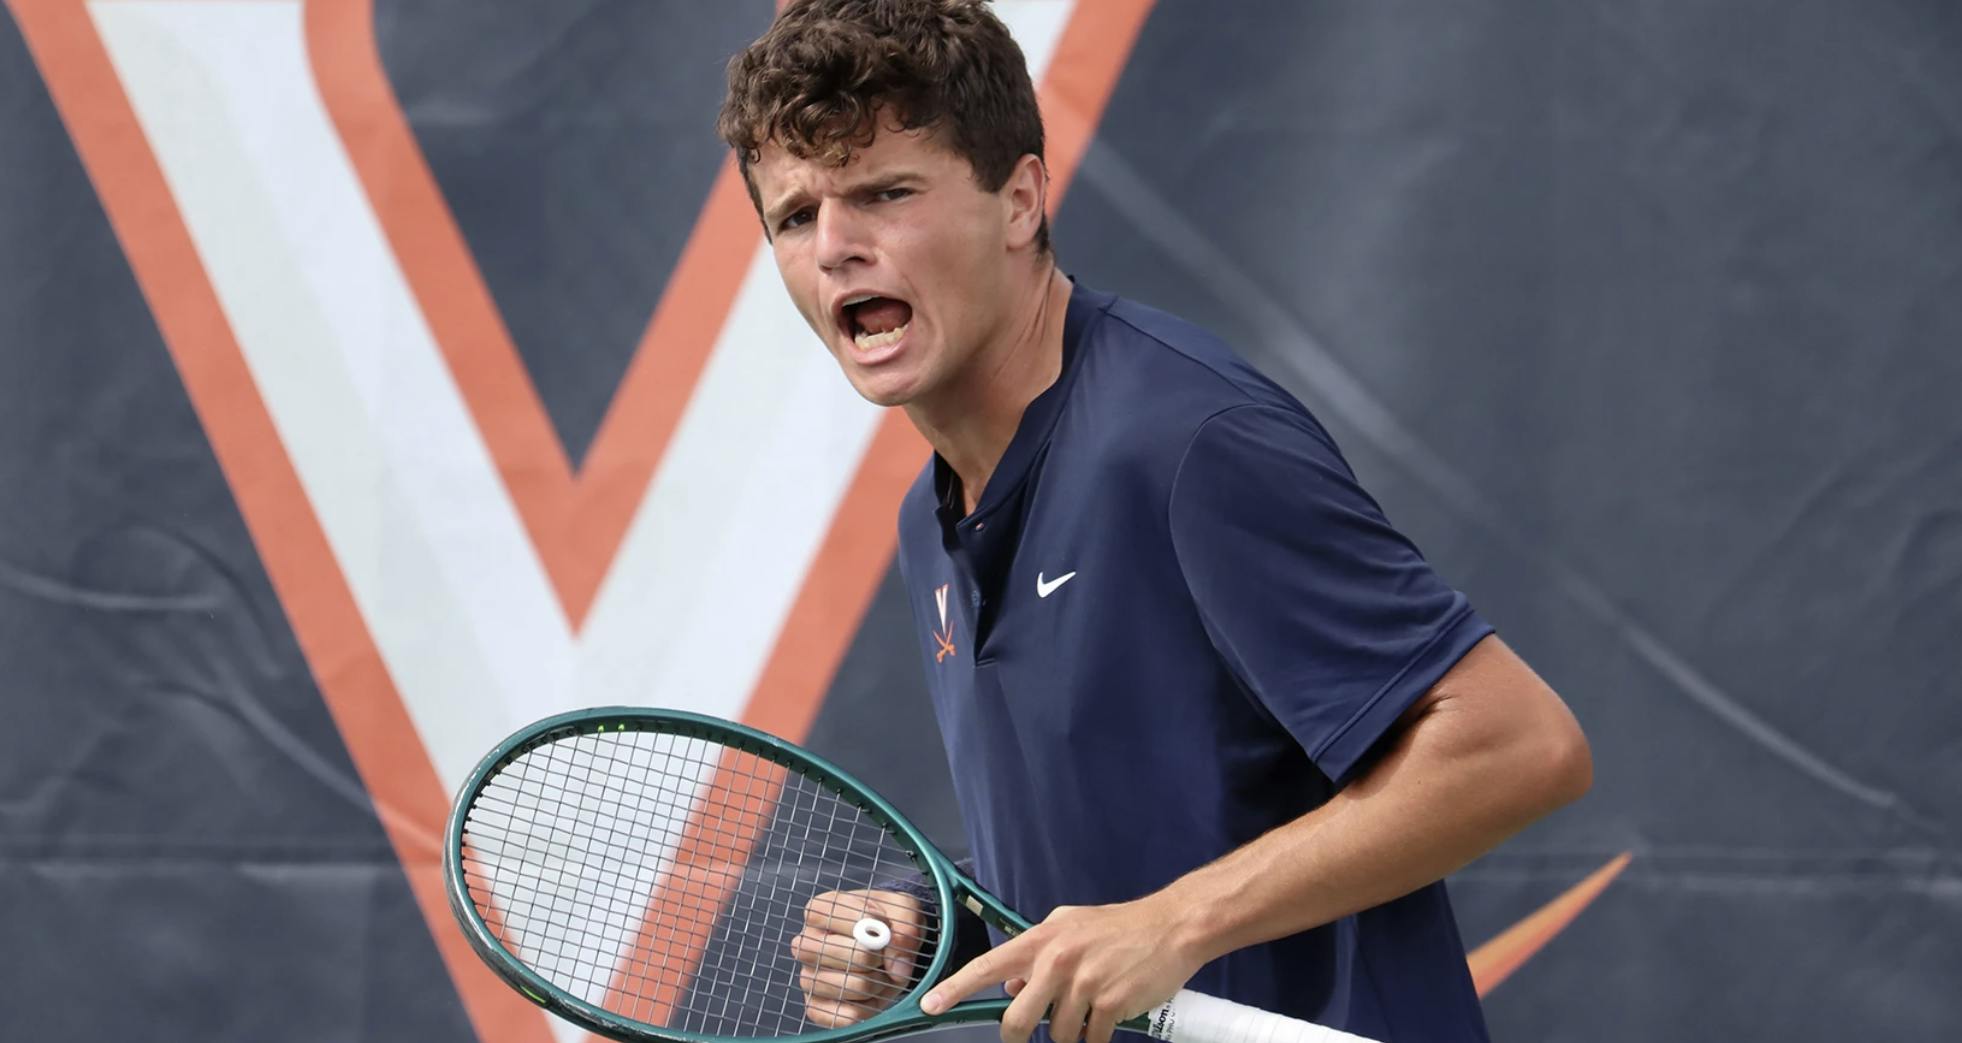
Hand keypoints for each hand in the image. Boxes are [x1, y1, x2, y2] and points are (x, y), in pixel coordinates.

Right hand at [792, 889, 928, 1026]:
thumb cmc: (891, 922)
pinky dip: (869, 1008)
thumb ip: (905, 928)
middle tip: (885, 956)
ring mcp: (808, 977)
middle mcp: (806, 943)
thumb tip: (896, 967)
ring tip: (883, 974)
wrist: (890, 946)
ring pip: (845, 986)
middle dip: (873, 956)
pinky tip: (874, 994)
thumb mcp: (905, 909)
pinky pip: (844, 1015)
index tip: (884, 925)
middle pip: (837, 952)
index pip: (832, 913)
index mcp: (820, 910)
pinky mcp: (816, 1007)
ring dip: (876, 983)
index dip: (867, 922)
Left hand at [920, 896, 1203, 1042]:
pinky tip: (1104, 1025)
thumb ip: (1037, 954)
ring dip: (1069, 1034)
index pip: (989, 967)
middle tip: (1033, 1031)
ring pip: (1057, 1034)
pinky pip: (1090, 1041)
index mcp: (1042, 940)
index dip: (956, 989)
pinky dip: (1095, 1039)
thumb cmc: (1118, 927)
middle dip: (1021, 1034)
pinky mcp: (1109, 1005)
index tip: (930, 1005)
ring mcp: (1083, 985)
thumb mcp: (1069, 927)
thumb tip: (1012, 988)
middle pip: (1017, 1020)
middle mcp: (1057, 961)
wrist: (1171, 927)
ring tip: (1087, 1013)